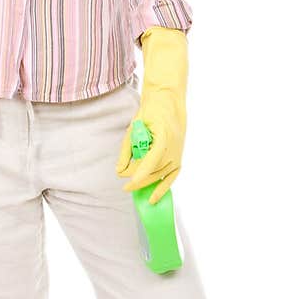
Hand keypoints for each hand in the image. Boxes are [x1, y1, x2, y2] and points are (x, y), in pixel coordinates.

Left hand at [115, 27, 187, 204]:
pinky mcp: (179, 157)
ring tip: (135, 190)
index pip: (151, 161)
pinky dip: (164, 187)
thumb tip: (120, 170)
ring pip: (161, 174)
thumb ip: (127, 150)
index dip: (140, 174)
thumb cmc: (150, 111)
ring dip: (148, 183)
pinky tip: (154, 198)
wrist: (168, 101)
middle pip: (155, 171)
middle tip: (125, 187)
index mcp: (164, 138)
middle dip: (139, 180)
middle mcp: (174, 148)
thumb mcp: (134, 127)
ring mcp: (178, 153)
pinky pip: (172, 176)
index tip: (129, 183)